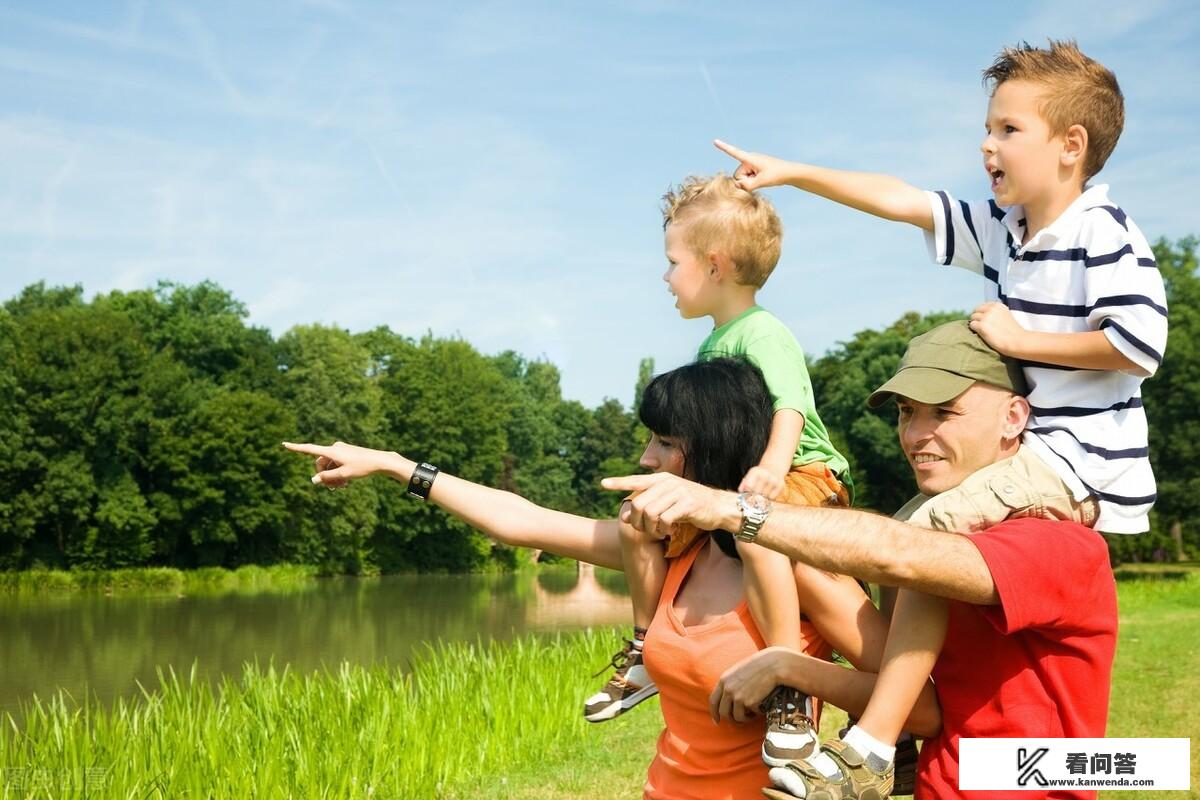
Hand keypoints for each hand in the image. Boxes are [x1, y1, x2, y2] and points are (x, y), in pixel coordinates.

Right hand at [282, 441, 391, 488]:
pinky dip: (338, 473)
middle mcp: (334, 448)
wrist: (380, 461)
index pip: (310, 449)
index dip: (296, 448)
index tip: (284, 444)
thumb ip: (328, 477)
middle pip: (320, 464)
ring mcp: (340, 451)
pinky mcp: (346, 454)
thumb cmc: (362, 467)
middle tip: (333, 488)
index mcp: (332, 451)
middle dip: (324, 476)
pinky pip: (336, 464)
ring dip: (332, 477)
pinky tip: (345, 483)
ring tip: (341, 487)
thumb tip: (314, 480)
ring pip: (329, 466)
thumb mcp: (344, 475)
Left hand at [600, 473, 730, 536]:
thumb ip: (650, 504)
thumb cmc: (692, 506)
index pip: (636, 479)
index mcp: (663, 479)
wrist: (719, 507)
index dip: (619, 482)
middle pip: (639, 503)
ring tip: (658, 533)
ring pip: (649, 513)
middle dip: (637, 521)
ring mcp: (678, 492)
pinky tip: (669, 532)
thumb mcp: (670, 500)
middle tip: (645, 530)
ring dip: (651, 528)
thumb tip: (624, 516)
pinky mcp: (687, 504)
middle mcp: (669, 482)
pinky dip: (663, 530)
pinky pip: (664, 520)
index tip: (603, 484)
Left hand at [709, 647, 797, 723]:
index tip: (717, 721)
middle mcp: (728, 689)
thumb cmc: (759, 666)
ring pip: (736, 717)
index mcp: (724, 680)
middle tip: (739, 721)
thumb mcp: (739, 672)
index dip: (715, 713)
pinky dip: (755, 714)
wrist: (773, 665)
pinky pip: (750, 715)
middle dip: (731, 719)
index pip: (713, 701)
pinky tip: (760, 706)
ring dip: (745, 719)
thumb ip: (731, 684)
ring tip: (753, 713)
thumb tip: (728, 700)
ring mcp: (737, 696)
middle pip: (723, 712)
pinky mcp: (749, 702)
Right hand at [713, 140, 794, 190]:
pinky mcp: (754, 169)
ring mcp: (751, 164)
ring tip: (763, 179)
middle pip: (738, 175)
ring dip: (750, 182)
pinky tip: (763, 179)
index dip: (724, 147)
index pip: (734, 152)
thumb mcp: (761, 182)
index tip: (715, 141)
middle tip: (759, 180)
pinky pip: (747, 179)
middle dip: (745, 181)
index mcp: (750, 158)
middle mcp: (749, 160)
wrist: (789, 173)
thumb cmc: (777, 175)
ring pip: (742, 178)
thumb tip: (737, 185)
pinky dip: (753, 182)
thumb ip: (747, 186)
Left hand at [739, 465, 784, 500]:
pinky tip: (769, 492)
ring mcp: (774, 480)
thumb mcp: (749, 476)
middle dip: (754, 496)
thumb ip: (743, 485)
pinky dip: (769, 497)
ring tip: (763, 491)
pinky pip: (772, 498)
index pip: (749, 487)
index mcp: (755, 472)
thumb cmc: (758, 475)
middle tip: (755, 495)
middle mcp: (765, 475)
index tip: (748, 494)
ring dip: (762, 497)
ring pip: (765, 497)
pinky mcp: (781, 486)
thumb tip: (741, 494)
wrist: (773, 468)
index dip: (747, 492)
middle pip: (757, 493)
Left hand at [969, 302, 1028, 355]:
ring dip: (976, 324)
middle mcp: (991, 309)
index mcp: (998, 305)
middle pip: (976, 311)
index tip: (987, 321)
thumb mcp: (1006, 315)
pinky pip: (971, 325)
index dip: (983, 314)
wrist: (1018, 341)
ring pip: (972, 318)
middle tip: (984, 327)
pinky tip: (982, 335)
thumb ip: (996, 313)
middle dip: (978, 319)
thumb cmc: (1013, 332)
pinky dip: (974, 330)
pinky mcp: (982, 326)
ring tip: (984, 332)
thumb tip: (983, 314)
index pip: (983, 306)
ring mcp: (986, 317)